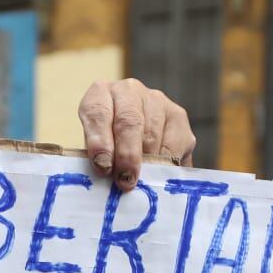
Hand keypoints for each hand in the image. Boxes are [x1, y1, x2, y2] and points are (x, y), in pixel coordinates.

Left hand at [78, 79, 196, 190]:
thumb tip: (108, 176)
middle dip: (127, 154)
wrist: (132, 143)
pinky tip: (159, 174)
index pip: (98, 112)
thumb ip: (99, 160)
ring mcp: (155, 100)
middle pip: (129, 121)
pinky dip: (167, 162)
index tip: (102, 165)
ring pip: (153, 132)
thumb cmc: (107, 149)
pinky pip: (174, 142)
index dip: (100, 140)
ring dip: (148, 161)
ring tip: (142, 181)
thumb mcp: (95, 151)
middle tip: (125, 180)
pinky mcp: (177, 115)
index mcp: (100, 94)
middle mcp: (128, 90)